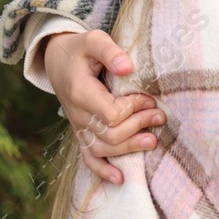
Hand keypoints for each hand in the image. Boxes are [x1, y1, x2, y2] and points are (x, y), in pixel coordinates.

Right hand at [43, 29, 165, 183]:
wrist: (57, 60)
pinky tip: (120, 179)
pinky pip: (88, 157)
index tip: (149, 99)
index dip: (134, 110)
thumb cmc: (80, 49)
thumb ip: (111, 52)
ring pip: (103, 149)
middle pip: (111, 134)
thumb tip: (129, 68)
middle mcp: (77, 114)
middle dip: (139, 126)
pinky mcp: (80, 131)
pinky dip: (103, 170)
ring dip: (129, 148)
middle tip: (161, 116)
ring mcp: (78, 126)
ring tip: (153, 140)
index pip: (112, 114)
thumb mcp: (94, 40)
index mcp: (81, 93)